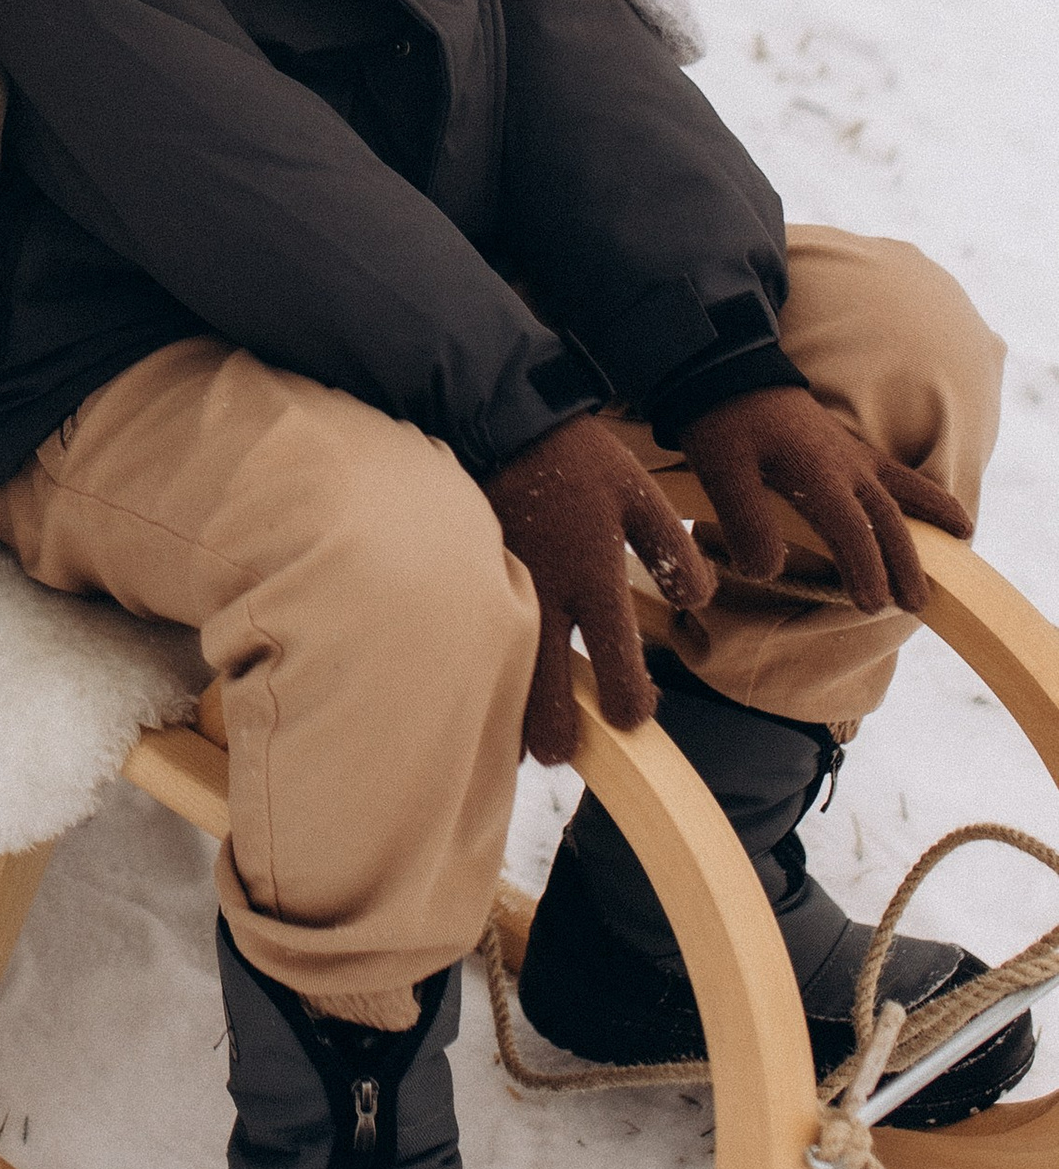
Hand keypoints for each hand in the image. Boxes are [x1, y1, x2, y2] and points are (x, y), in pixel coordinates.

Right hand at [484, 416, 716, 764]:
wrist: (498, 416)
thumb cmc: (576, 458)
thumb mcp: (640, 494)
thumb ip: (673, 550)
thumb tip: (697, 600)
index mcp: (593, 577)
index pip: (616, 669)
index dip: (628, 705)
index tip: (631, 714)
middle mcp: (546, 594)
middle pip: (547, 694)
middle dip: (556, 735)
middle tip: (561, 752)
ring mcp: (502, 589)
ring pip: (504, 675)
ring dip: (514, 708)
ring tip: (523, 734)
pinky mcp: (471, 577)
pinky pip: (477, 638)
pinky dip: (486, 665)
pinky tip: (488, 676)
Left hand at [680, 385, 968, 617]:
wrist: (723, 366)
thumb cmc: (722, 422)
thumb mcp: (722, 472)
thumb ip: (745, 524)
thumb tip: (767, 572)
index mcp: (817, 474)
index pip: (853, 532)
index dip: (865, 569)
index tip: (872, 604)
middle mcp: (846, 465)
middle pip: (888, 519)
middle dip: (905, 562)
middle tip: (917, 603)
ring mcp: (851, 453)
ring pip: (905, 488)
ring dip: (932, 516)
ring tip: (962, 538)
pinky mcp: (847, 445)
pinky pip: (896, 472)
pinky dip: (921, 489)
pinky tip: (930, 503)